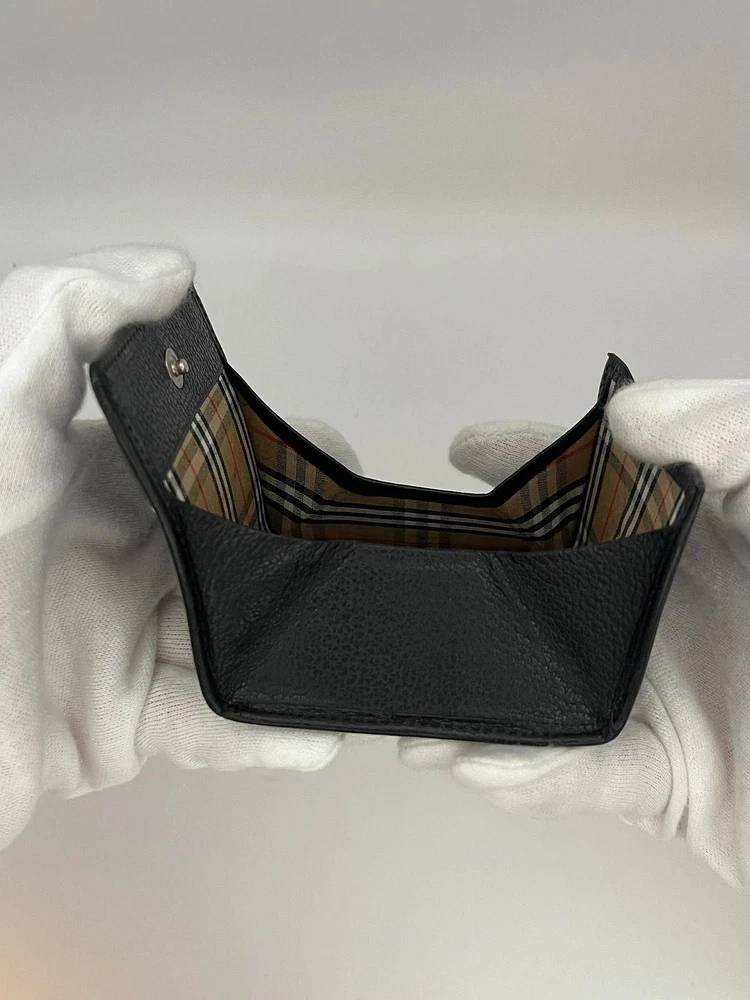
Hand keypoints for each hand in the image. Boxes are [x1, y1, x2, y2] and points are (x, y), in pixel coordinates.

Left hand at [0, 244, 362, 850]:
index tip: (332, 463)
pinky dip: (263, 735)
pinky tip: (314, 733)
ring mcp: (114, 641)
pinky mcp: (111, 726)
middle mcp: (110, 555)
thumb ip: (61, 320)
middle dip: (306, 555)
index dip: (273, 450)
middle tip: (367, 566)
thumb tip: (167, 272)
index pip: (202, 451)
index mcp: (88, 475)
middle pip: (237, 549)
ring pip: (236, 640)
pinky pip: (205, 727)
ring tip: (360, 653)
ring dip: (300, 651)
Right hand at [399, 378, 749, 887]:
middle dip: (477, 585)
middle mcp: (680, 606)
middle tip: (410, 578)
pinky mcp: (676, 782)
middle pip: (555, 586)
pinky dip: (532, 777)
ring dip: (479, 704)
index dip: (532, 460)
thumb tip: (629, 414)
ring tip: (419, 707)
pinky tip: (480, 764)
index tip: (469, 449)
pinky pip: (588, 779)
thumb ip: (736, 427)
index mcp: (712, 528)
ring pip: (549, 692)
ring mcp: (671, 693)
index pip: (605, 481)